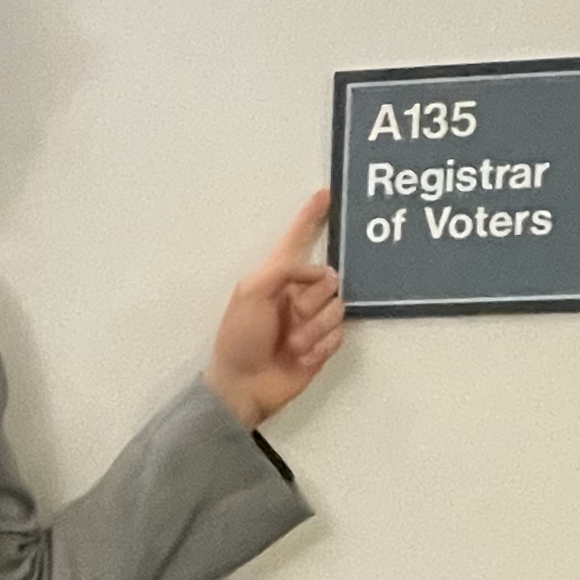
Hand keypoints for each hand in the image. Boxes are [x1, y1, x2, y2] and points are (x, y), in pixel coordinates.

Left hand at [206, 189, 345, 428]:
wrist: (244, 385)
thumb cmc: (239, 338)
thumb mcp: (251, 292)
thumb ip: (284, 270)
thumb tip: (321, 274)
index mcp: (276, 277)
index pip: (297, 240)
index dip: (310, 218)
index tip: (325, 195)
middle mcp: (297, 294)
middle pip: (330, 278)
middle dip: (313, 299)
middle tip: (291, 317)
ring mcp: (311, 320)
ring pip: (337, 308)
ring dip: (314, 328)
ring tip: (291, 344)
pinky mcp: (322, 345)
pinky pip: (339, 335)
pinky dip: (320, 346)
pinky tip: (301, 357)